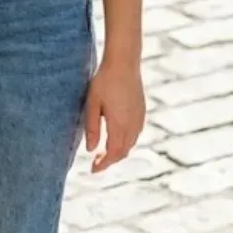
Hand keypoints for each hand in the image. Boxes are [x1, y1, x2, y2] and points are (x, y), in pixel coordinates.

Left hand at [85, 57, 145, 173]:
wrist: (124, 63)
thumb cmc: (104, 81)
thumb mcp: (92, 104)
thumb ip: (91, 128)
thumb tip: (90, 150)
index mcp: (119, 124)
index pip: (113, 153)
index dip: (103, 164)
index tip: (92, 170)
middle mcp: (132, 124)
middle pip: (123, 152)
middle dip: (110, 160)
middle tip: (96, 163)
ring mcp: (139, 118)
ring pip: (131, 144)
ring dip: (118, 152)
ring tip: (104, 153)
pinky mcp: (142, 111)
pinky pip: (135, 134)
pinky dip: (126, 142)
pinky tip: (117, 138)